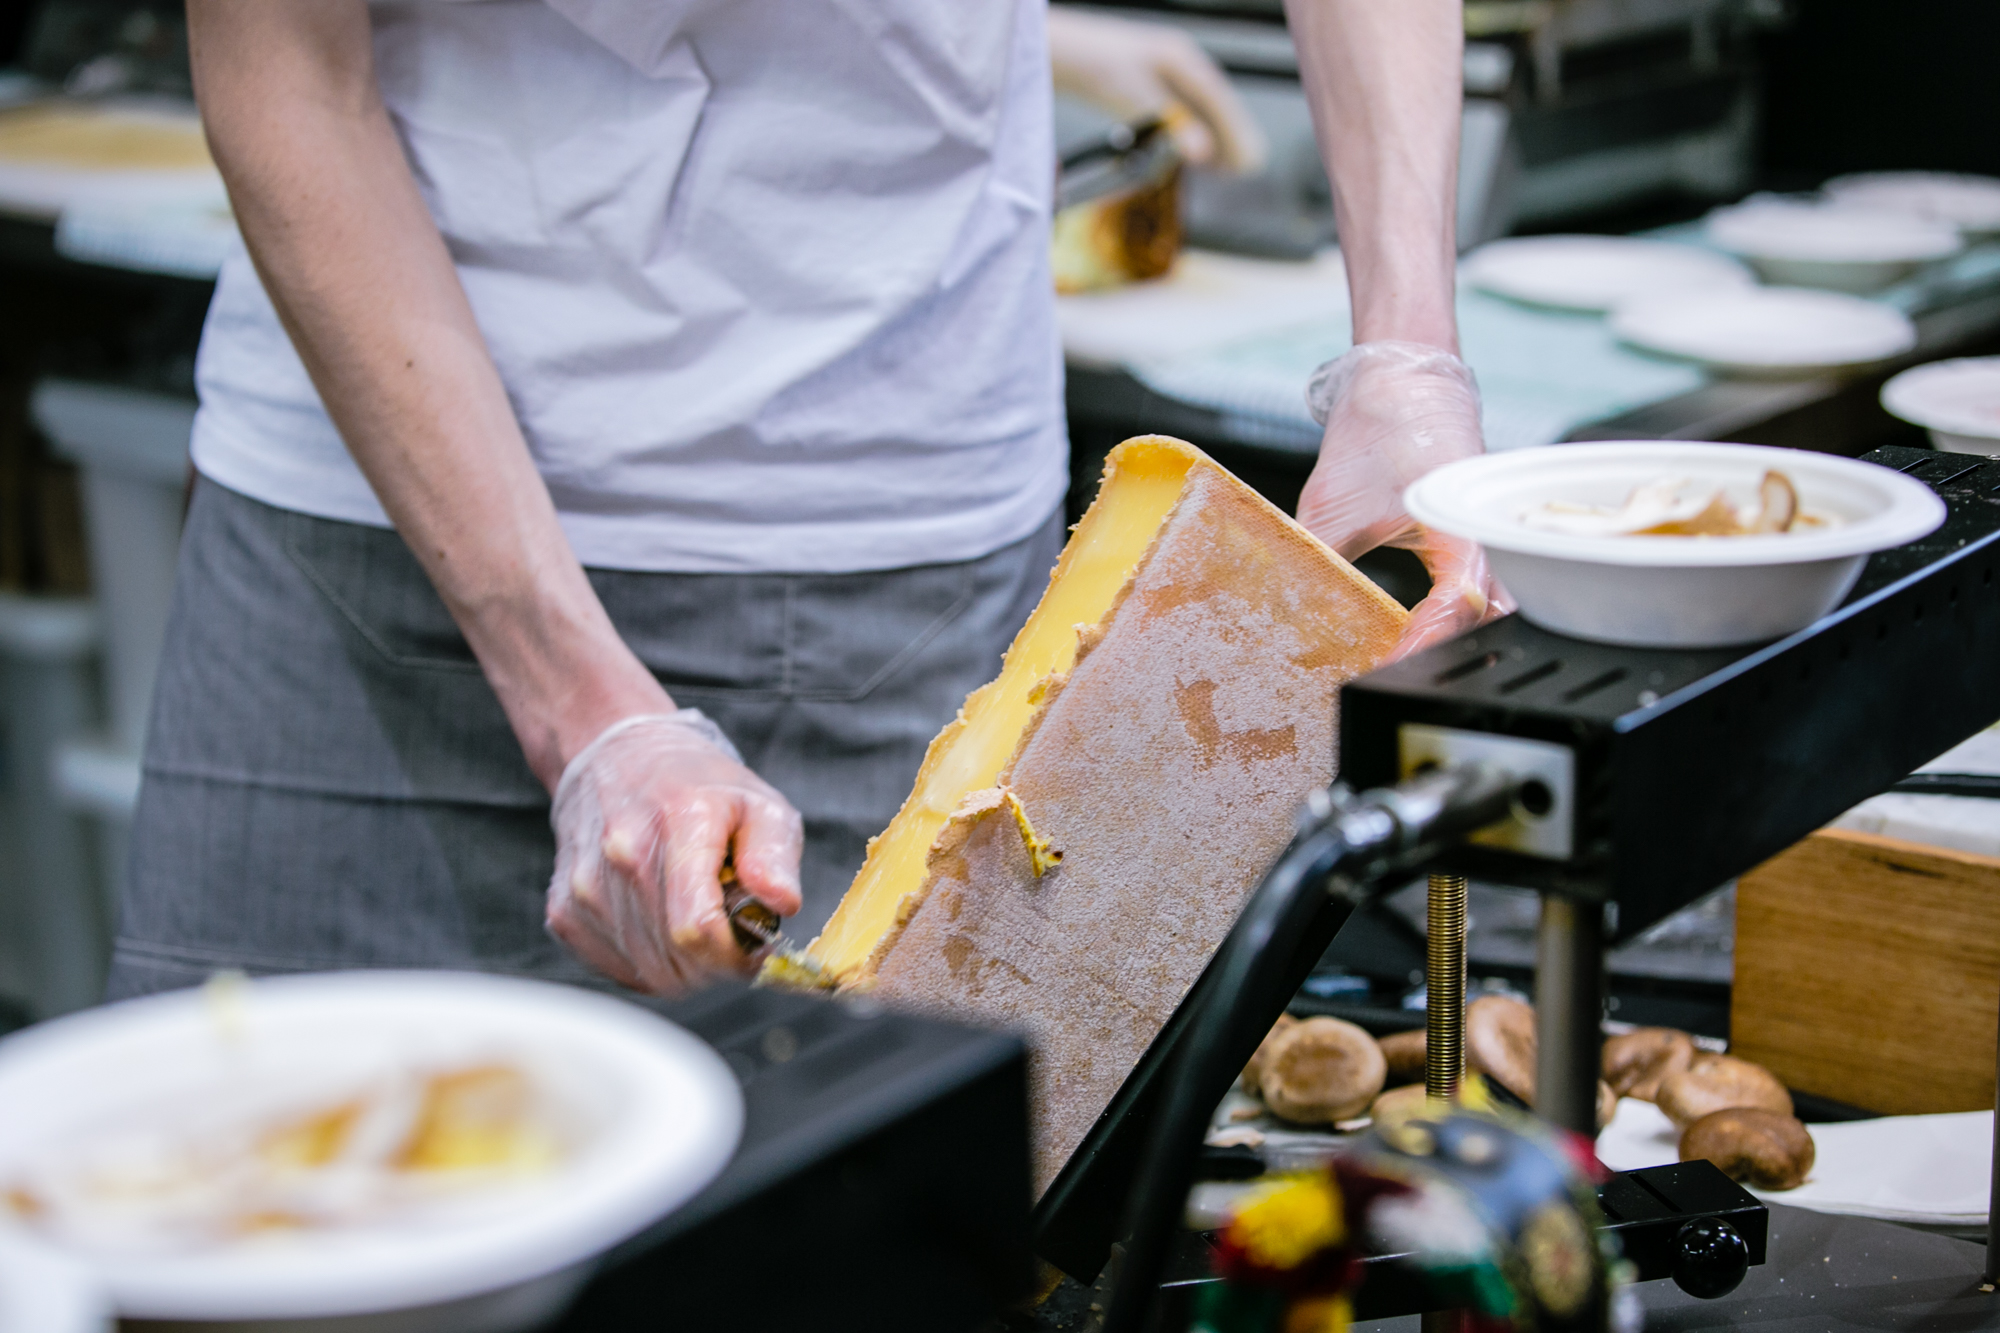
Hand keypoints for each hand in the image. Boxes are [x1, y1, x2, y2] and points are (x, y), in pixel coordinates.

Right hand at [546, 711, 802, 994]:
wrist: (615, 759)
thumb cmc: (696, 786)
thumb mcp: (759, 804)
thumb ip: (775, 854)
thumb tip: (782, 903)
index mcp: (679, 822)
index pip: (697, 927)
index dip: (735, 954)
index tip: (755, 944)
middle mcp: (623, 855)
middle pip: (678, 959)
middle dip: (717, 960)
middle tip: (729, 926)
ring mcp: (586, 887)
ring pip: (650, 973)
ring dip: (685, 964)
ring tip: (694, 916)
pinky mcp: (565, 912)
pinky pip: (620, 971)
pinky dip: (649, 963)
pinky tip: (660, 923)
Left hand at [1046, 8, 1266, 173]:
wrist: (1059, 50)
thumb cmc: (1092, 62)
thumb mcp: (1133, 93)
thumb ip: (1170, 121)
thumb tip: (1203, 152)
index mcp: (1181, 58)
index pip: (1219, 100)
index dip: (1238, 131)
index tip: (1251, 158)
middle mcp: (1178, 64)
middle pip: (1215, 105)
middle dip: (1233, 136)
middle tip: (1249, 168)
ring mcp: (1164, 74)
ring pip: (1200, 111)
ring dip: (1216, 138)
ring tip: (1230, 169)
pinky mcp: (1148, 86)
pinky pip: (1181, 113)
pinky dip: (1192, 134)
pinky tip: (1197, 155)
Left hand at [1296, 341, 1512, 659]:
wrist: (1403, 382)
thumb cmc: (1377, 431)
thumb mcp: (1332, 505)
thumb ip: (1320, 557)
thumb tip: (1289, 610)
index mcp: (1457, 520)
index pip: (1460, 600)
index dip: (1428, 638)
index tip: (1393, 663)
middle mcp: (1484, 532)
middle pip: (1492, 616)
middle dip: (1451, 652)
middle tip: (1400, 674)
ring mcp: (1487, 536)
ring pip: (1496, 608)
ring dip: (1459, 638)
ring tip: (1408, 663)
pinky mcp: (1477, 539)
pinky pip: (1482, 590)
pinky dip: (1456, 620)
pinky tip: (1421, 637)